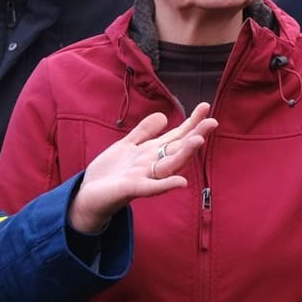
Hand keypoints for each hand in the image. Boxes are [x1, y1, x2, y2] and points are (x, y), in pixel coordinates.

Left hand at [69, 103, 217, 232]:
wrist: (88, 195)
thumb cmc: (110, 172)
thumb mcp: (126, 146)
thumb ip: (144, 132)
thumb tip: (164, 116)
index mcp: (151, 152)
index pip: (176, 136)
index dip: (191, 122)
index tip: (205, 106)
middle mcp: (152, 164)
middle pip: (178, 148)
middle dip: (195, 135)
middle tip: (213, 121)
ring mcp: (144, 177)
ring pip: (169, 165)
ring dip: (184, 154)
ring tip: (199, 140)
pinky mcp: (131, 189)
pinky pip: (152, 188)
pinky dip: (166, 185)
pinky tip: (182, 182)